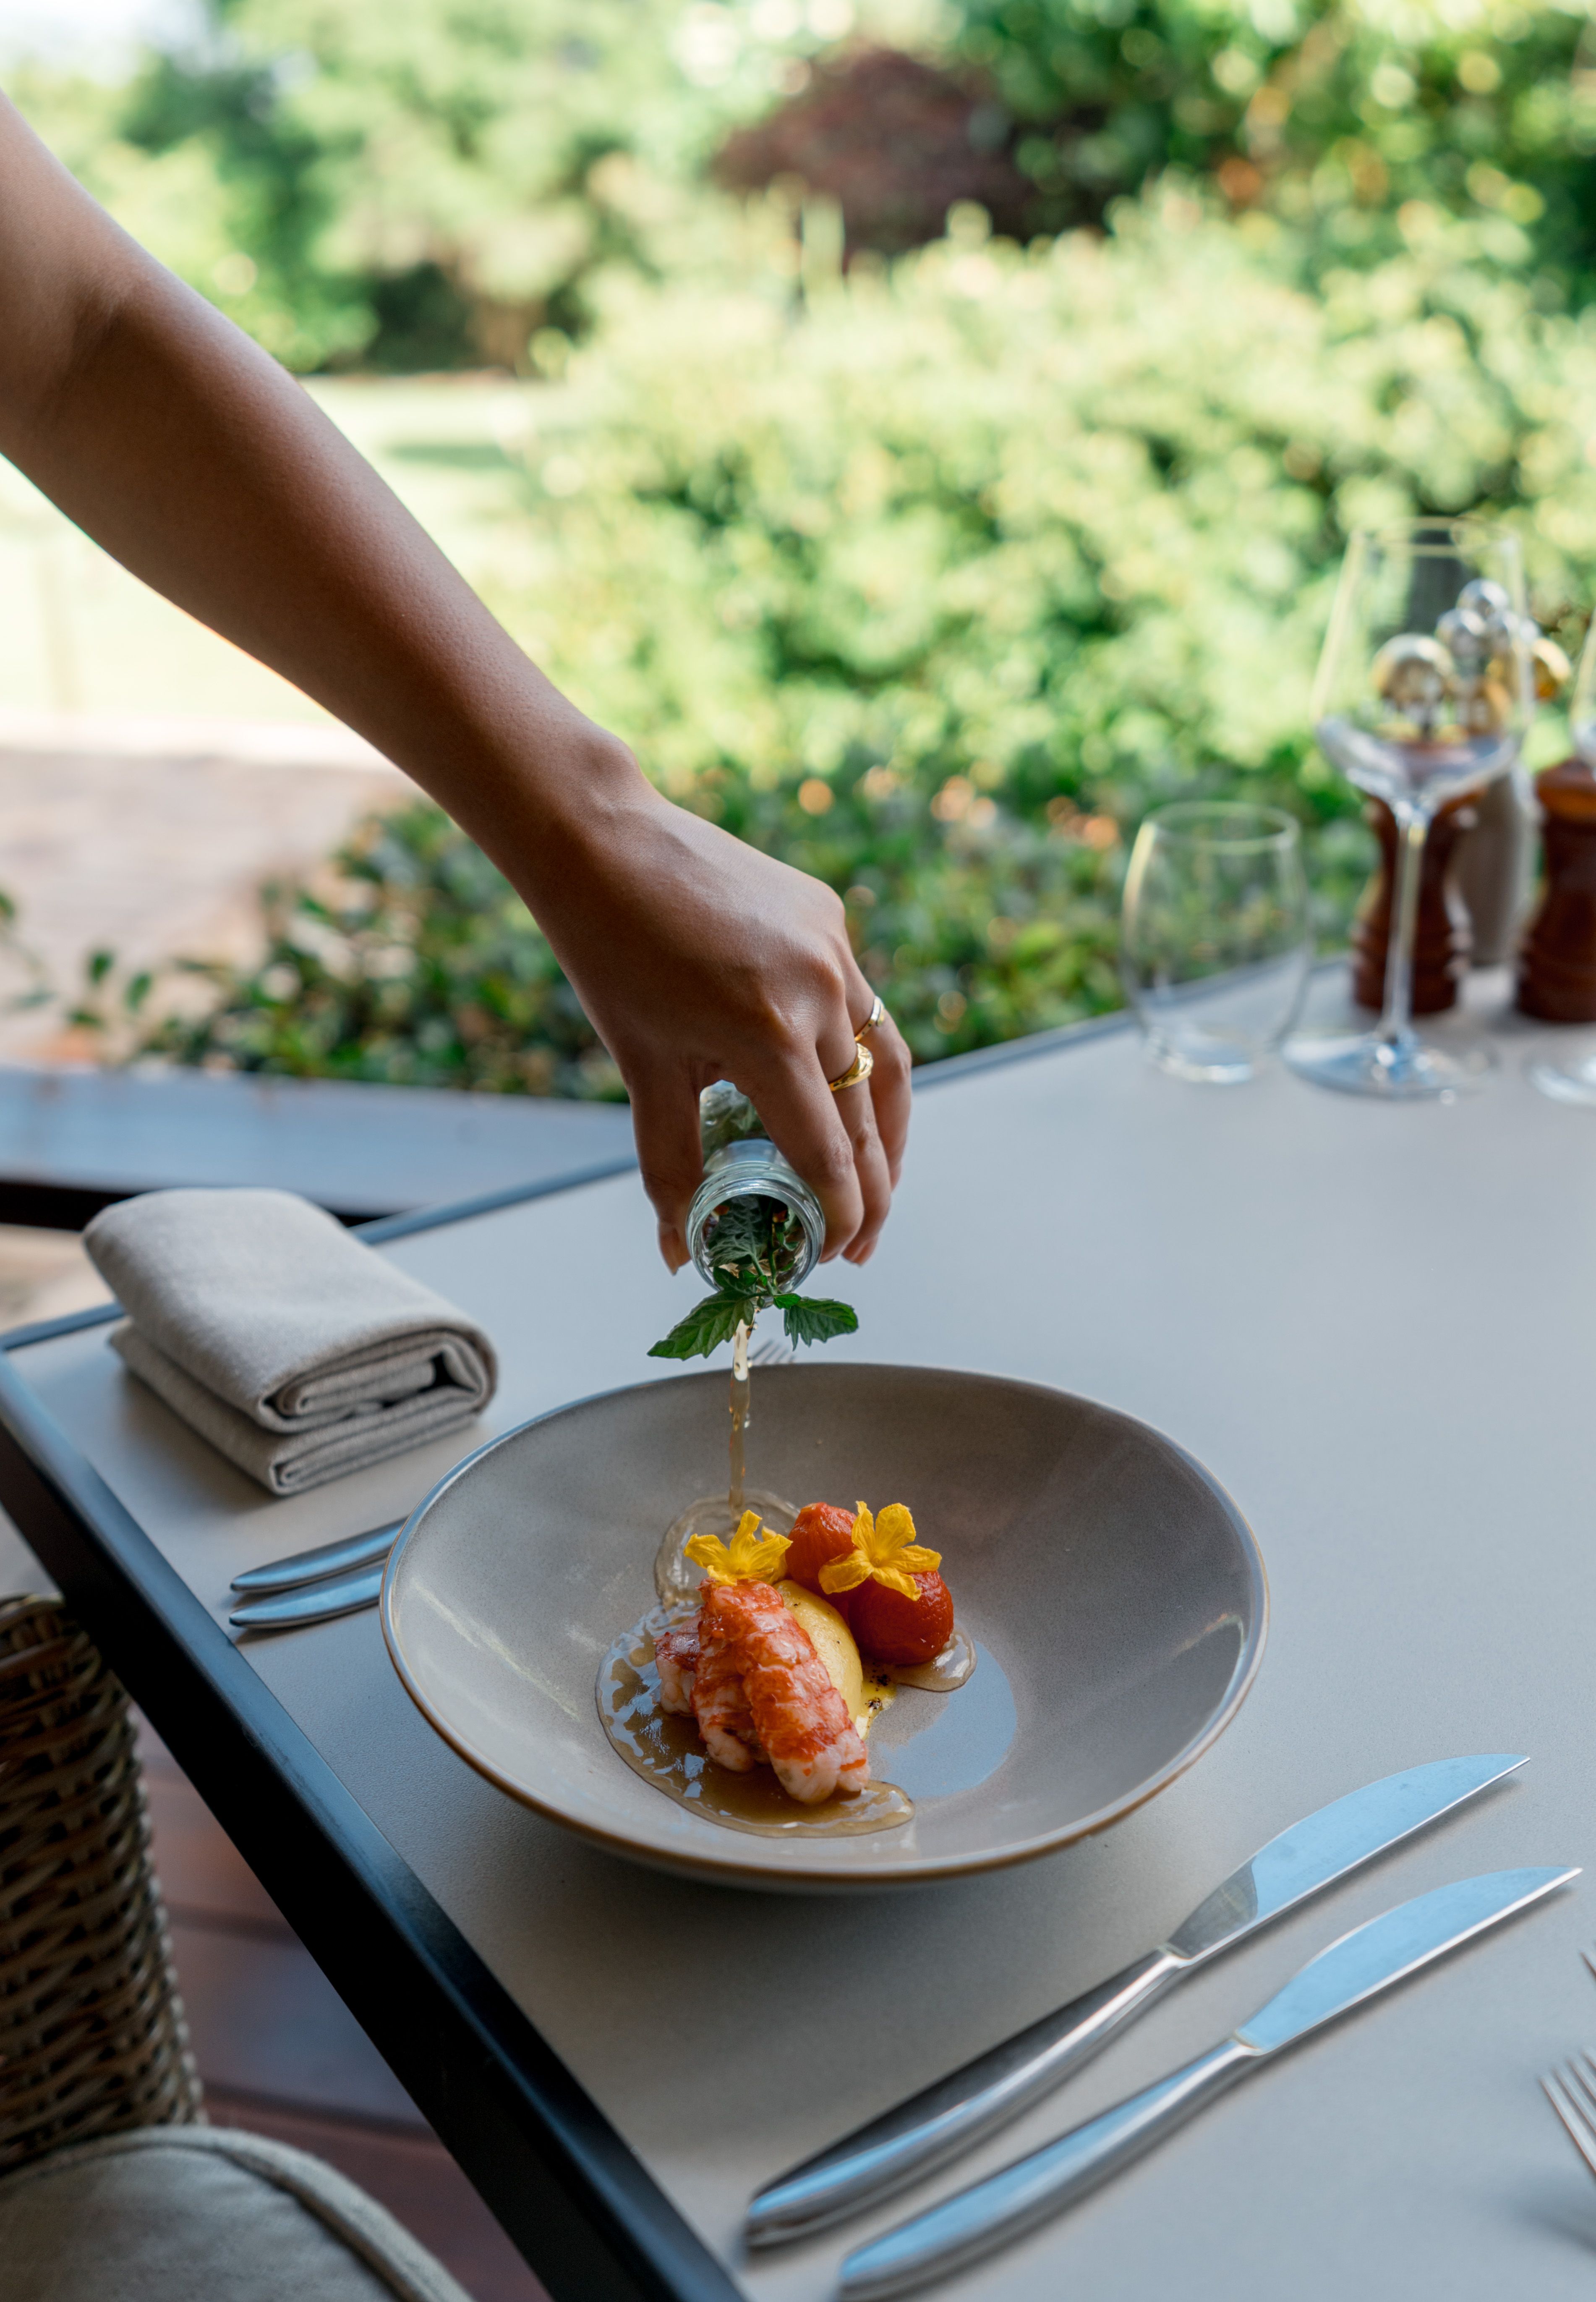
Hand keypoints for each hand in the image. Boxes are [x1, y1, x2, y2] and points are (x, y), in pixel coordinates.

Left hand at [523, 754, 910, 1271]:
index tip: (834, 1256)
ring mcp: (832, 948)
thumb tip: (678, 1251)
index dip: (840, 1216)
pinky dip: (856, 1054)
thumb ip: (671, 1164)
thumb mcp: (643, 1070)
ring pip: (884, 1061)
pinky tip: (835, 1085)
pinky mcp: (828, 916)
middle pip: (869, 1119)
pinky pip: (860, 1001)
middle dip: (871, 1191)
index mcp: (767, 1037)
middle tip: (859, 1244)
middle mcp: (818, 991)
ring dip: (887, 1131)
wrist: (603, 842)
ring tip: (877, 1181)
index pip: (830, 1154)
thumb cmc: (610, 956)